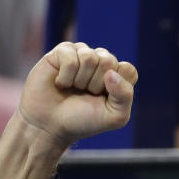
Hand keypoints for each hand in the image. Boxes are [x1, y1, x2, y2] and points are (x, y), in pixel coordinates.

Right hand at [17, 42, 139, 147]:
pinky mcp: (62, 52)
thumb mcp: (114, 117)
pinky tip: (60, 83)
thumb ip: (125, 95)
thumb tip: (111, 73)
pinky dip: (65, 76)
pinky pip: (70, 57)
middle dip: (96, 84)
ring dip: (80, 80)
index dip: (116, 87)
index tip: (103, 100)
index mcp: (117, 76)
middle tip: (85, 94)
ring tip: (73, 88)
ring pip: (89, 57)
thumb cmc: (83, 121)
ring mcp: (81, 54)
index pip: (128, 70)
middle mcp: (101, 62)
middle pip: (109, 61)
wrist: (50, 125)